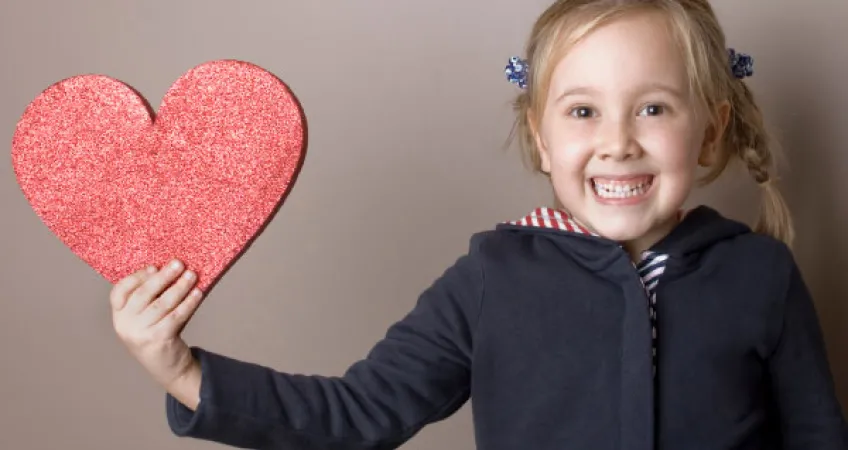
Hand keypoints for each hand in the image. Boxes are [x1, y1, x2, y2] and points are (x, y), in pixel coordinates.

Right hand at [109, 259, 203, 408]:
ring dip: (179, 287)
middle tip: (178, 263)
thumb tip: (171, 268)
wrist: (167, 367)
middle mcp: (125, 325)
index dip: (136, 277)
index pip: (120, 291)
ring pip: (162, 304)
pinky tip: (197, 294)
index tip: (154, 267)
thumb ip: (152, 296)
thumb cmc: (159, 333)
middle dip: (163, 277)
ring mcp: (140, 333)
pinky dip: (188, 303)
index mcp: (119, 315)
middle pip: (143, 294)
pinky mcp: (158, 340)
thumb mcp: (147, 316)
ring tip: (192, 275)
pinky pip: (176, 316)